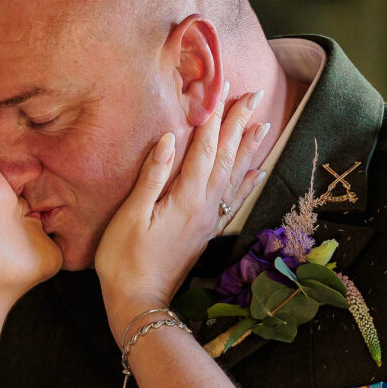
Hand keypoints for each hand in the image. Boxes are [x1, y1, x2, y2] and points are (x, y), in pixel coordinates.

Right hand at [95, 88, 264, 339]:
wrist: (139, 301)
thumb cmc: (124, 260)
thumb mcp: (130, 216)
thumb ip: (152, 177)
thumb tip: (168, 138)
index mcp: (186, 199)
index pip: (204, 148)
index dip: (213, 116)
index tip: (221, 86)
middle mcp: (204, 206)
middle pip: (226, 157)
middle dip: (239, 123)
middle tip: (254, 94)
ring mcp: (208, 220)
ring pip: (234, 175)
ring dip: (248, 146)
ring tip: (262, 122)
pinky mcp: (206, 231)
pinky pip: (233, 199)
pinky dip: (247, 181)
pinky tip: (258, 170)